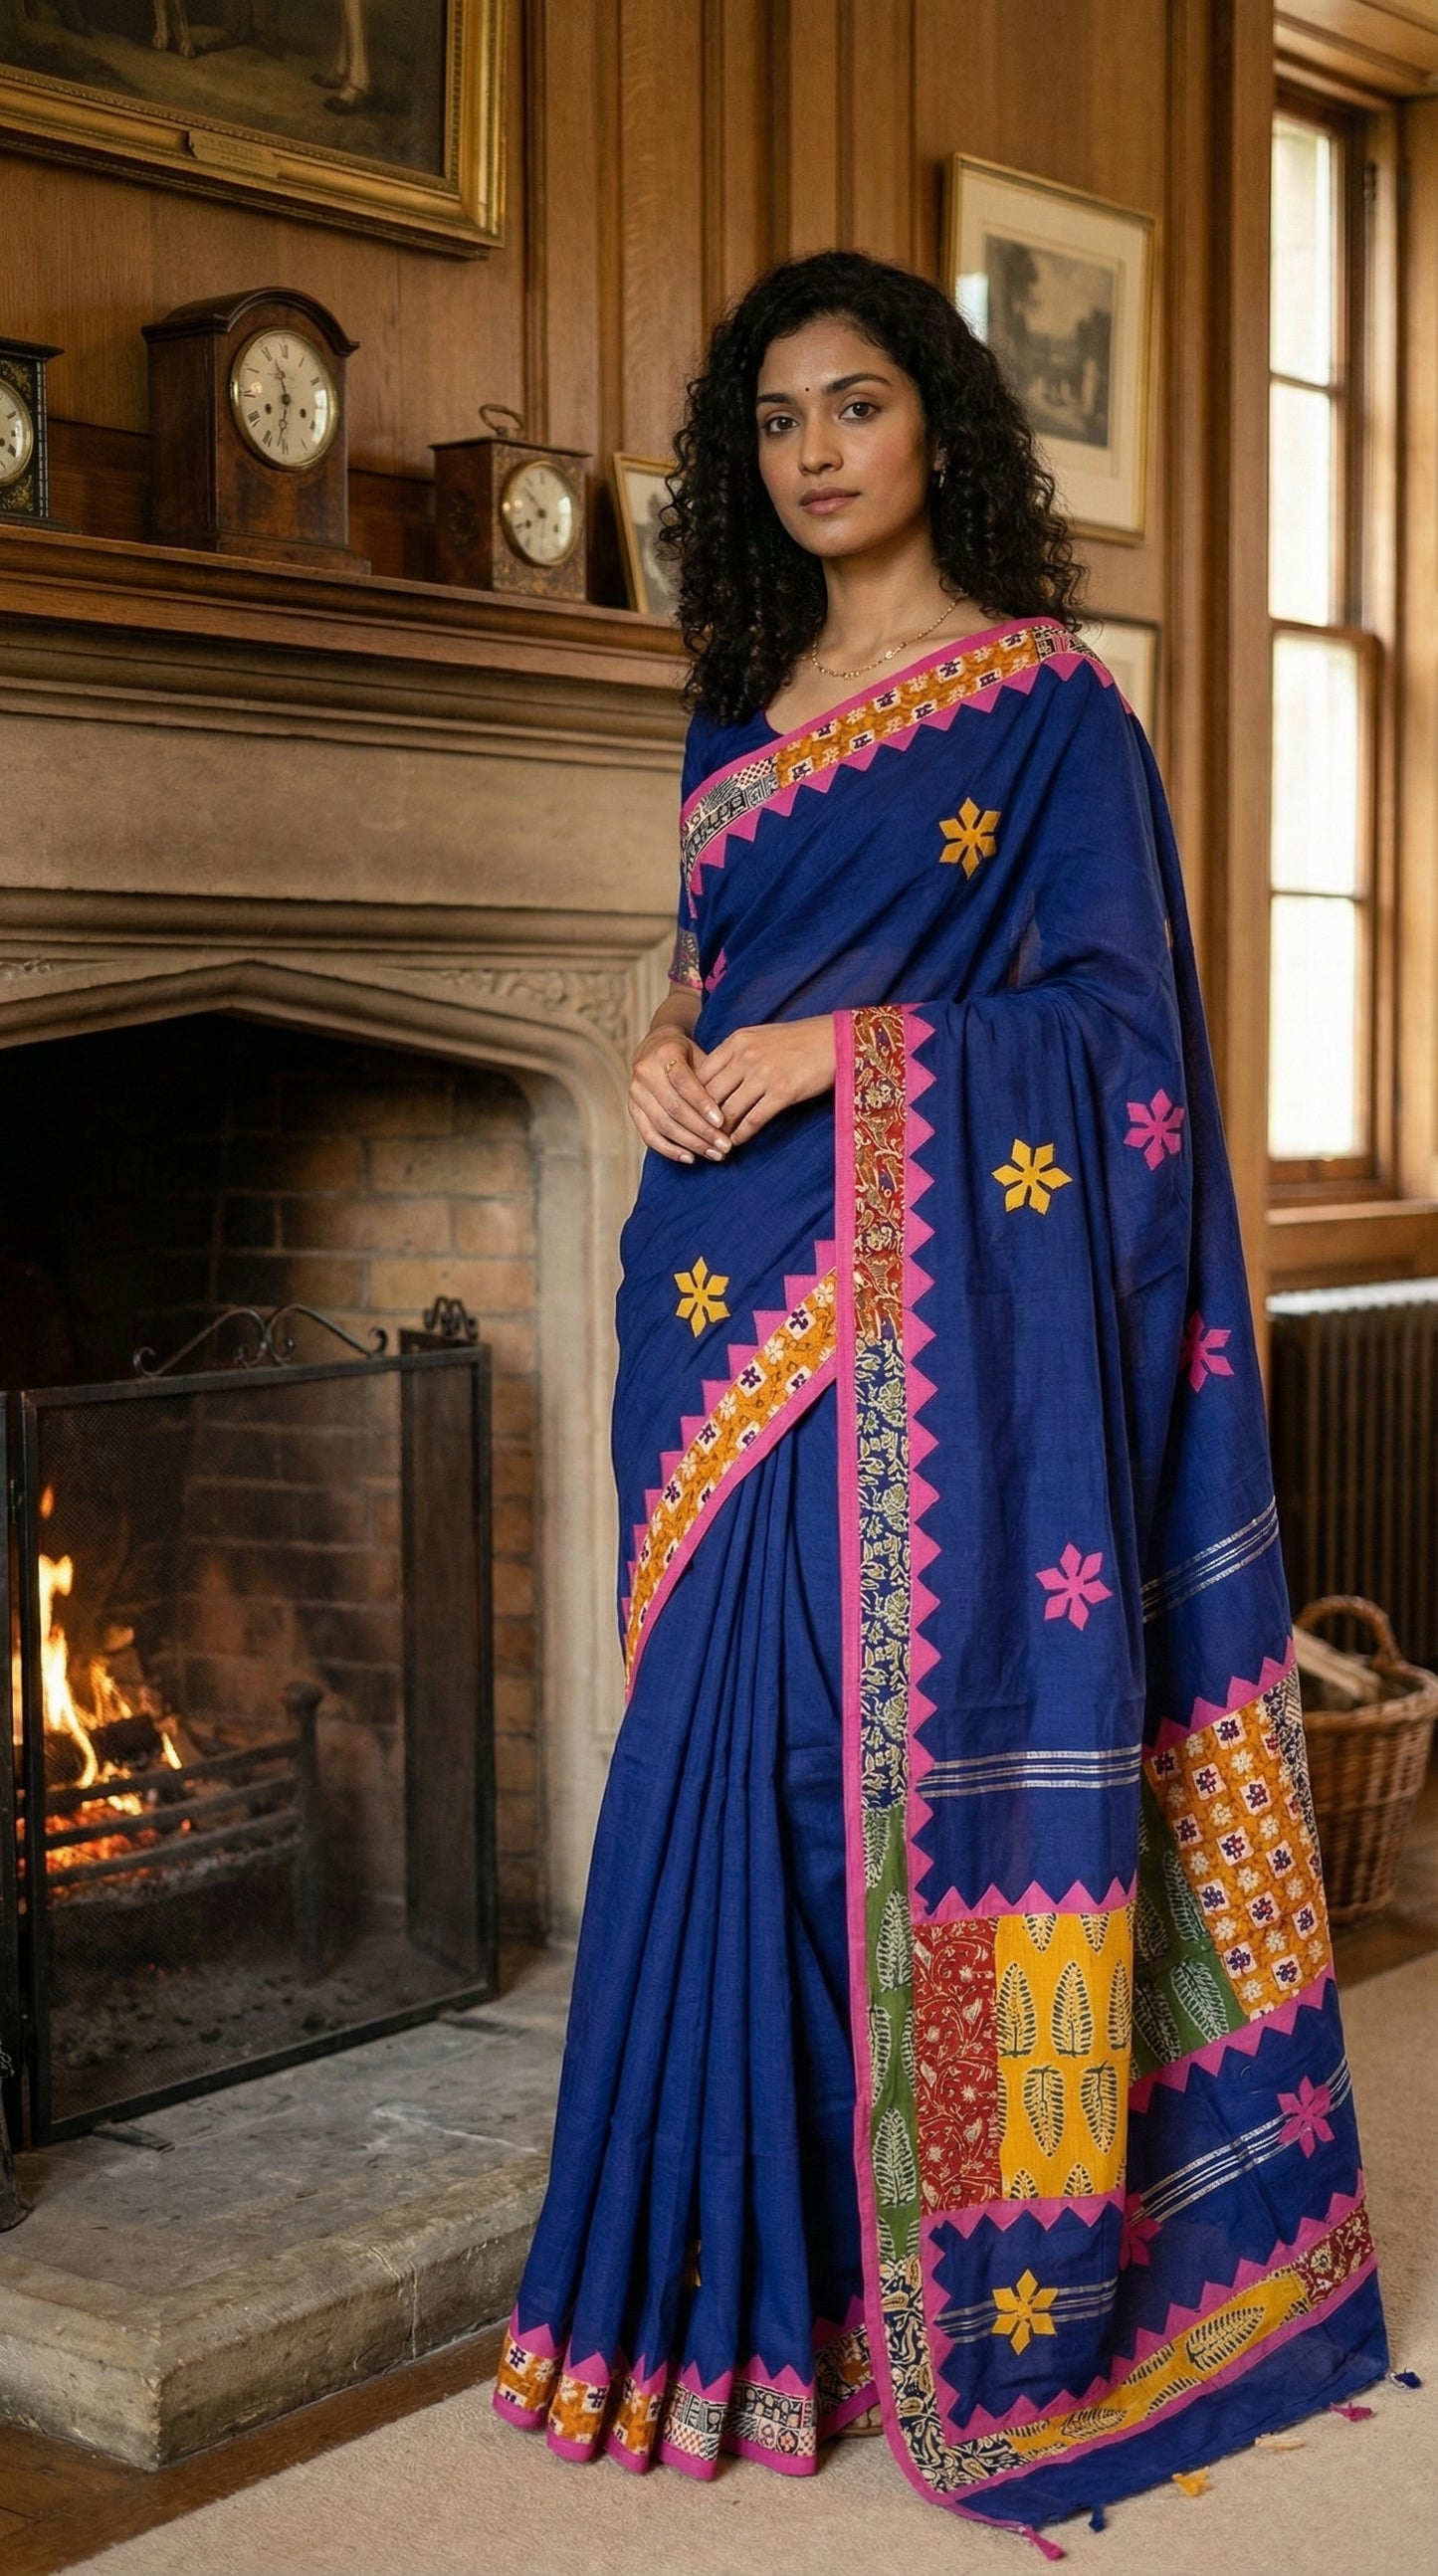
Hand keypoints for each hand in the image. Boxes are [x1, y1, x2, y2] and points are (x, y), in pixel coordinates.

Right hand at [628, 1027, 730, 1163]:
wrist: (657, 1049)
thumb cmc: (688, 1057)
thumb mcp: (702, 1058)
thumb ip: (712, 1081)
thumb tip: (732, 1113)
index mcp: (664, 1053)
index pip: (683, 1082)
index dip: (702, 1104)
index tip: (722, 1123)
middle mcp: (645, 1073)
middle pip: (674, 1108)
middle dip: (701, 1130)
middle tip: (724, 1146)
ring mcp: (635, 1093)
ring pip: (663, 1124)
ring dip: (690, 1143)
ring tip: (714, 1154)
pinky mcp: (633, 1110)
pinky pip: (649, 1136)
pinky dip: (669, 1150)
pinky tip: (690, 1158)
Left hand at [698, 1015, 835, 1146]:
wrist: (835, 1039)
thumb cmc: (798, 1040)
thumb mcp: (760, 1037)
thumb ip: (736, 1054)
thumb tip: (714, 1079)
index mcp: (736, 1041)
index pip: (700, 1074)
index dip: (692, 1098)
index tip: (691, 1115)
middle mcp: (745, 1056)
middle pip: (709, 1095)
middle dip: (701, 1119)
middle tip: (698, 1136)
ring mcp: (763, 1074)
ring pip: (727, 1111)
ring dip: (719, 1132)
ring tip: (716, 1144)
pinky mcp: (782, 1092)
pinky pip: (753, 1120)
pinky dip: (741, 1135)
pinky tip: (737, 1142)